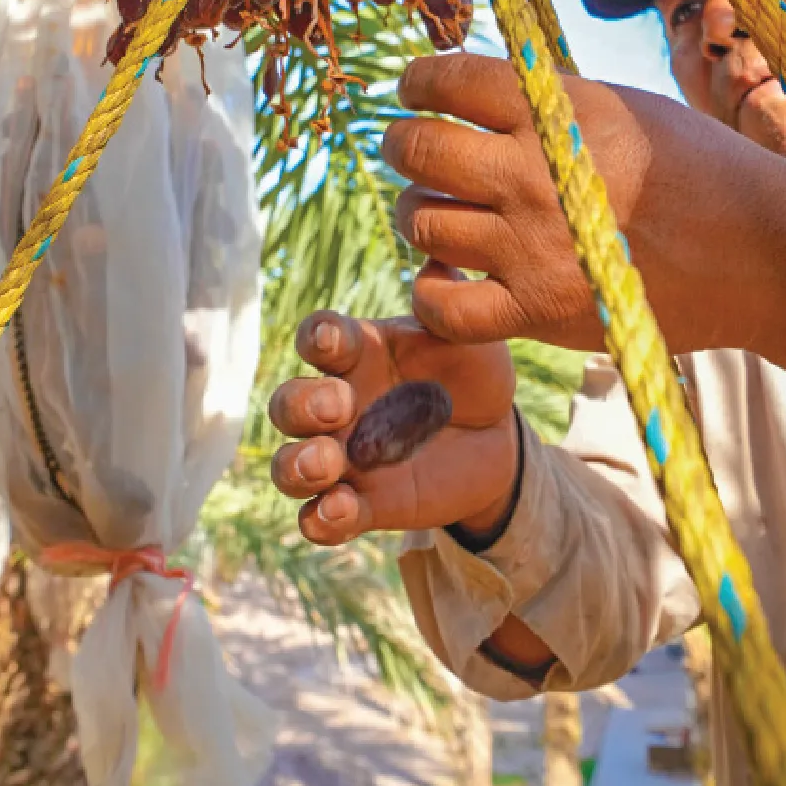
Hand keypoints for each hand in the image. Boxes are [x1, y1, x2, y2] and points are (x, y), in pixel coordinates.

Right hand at [268, 310, 516, 545]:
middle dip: (300, 406)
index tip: (332, 341)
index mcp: (358, 353)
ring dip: (296, 466)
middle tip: (338, 407)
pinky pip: (320, 519)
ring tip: (327, 465)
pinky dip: (320, 519)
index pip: (317, 339)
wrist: (498, 436)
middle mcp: (339, 404)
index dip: (315, 338)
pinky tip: (340, 511)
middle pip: (288, 404)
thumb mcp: (467, 336)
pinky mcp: (362, 504)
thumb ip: (449, 303)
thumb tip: (440, 266)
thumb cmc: (472, 371)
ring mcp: (346, 457)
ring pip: (289, 465)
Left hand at [383, 53, 785, 383]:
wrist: (758, 252)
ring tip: (436, 208)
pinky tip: (448, 274)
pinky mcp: (538, 312)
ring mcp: (532, 247)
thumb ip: (540, 98)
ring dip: (414, 212)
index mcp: (557, 112)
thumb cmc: (690, 167)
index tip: (414, 88)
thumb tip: (460, 84)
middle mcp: (536, 175)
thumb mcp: (620, 105)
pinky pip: (442, 306)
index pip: (448, 79)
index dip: (416, 81)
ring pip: (420, 223)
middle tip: (409, 145)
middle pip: (419, 150)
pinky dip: (430, 290)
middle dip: (401, 142)